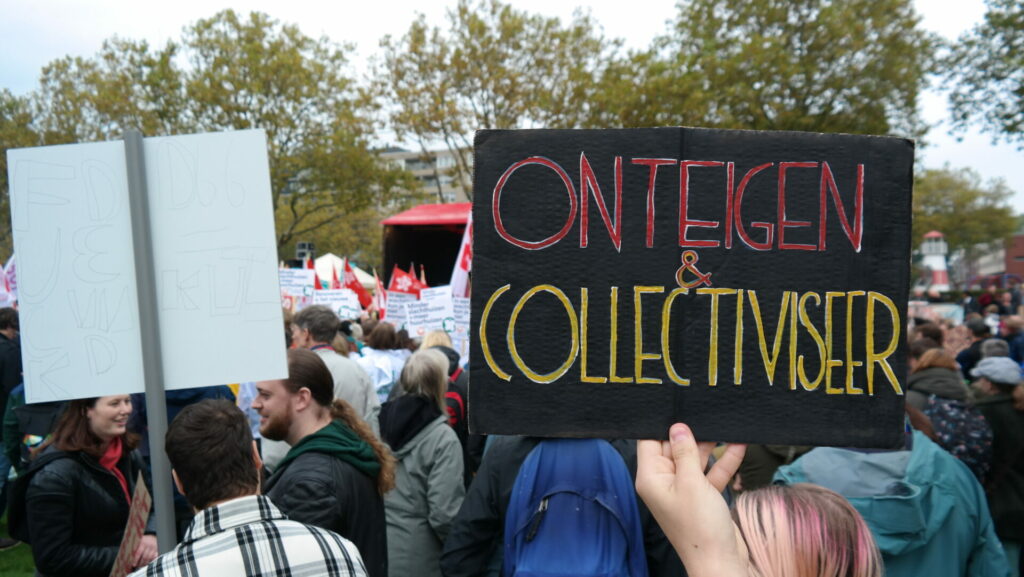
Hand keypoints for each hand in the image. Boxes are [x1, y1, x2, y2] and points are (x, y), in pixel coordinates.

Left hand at [131, 534, 158, 569]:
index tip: (133, 565)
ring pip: (149, 558)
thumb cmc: (144, 540)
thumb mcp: (139, 540)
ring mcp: (154, 548)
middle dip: (141, 563)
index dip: (135, 560)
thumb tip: (128, 554)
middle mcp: (149, 545)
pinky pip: (155, 557)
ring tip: (142, 566)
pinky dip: (151, 561)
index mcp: (143, 542)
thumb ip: (135, 546)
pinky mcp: (158, 550)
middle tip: (137, 566)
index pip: (138, 553)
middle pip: (144, 557)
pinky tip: (148, 563)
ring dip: (145, 563)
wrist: (153, 536)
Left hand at [635, 423, 747, 576]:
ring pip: (695, 459)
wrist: (721, 562)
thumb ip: (685, 452)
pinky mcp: (702, 497)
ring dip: (711, 445)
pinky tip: (739, 443)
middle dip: (691, 431)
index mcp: (651, 477)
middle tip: (705, 408)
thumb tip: (677, 427)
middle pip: (674, 448)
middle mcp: (664, 481)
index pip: (649, 441)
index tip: (676, 403)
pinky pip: (710, 473)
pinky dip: (724, 461)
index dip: (661, 423)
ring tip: (725, 421)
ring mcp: (684, 490)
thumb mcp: (691, 483)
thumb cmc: (700, 525)